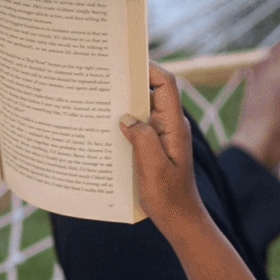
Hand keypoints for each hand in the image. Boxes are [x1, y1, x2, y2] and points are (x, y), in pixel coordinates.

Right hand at [120, 63, 204, 240]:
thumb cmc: (170, 198)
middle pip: (153, 92)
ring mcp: (162, 136)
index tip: (127, 59)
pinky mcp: (154, 147)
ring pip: (143, 110)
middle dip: (131, 82)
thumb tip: (125, 117)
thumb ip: (143, 139)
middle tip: (104, 76)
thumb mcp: (154, 169)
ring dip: (125, 104)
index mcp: (174, 126)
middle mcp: (170, 126)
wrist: (180, 220)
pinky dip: (124, 123)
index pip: (167, 85)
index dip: (150, 68)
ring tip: (99, 99)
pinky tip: (105, 127)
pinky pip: (139, 127)